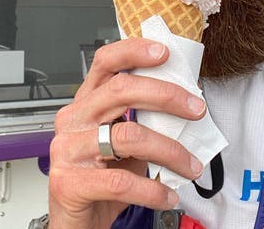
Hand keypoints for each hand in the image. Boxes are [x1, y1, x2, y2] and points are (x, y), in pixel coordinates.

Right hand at [48, 38, 206, 228]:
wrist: (76, 221)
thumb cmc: (102, 174)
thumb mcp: (122, 140)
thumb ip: (142, 117)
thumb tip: (184, 102)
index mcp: (86, 102)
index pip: (105, 62)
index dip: (133, 52)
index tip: (165, 53)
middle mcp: (73, 119)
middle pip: (120, 90)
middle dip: (166, 96)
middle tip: (196, 109)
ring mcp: (67, 149)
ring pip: (128, 136)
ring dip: (170, 151)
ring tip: (190, 165)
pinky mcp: (69, 182)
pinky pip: (122, 181)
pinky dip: (153, 189)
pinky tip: (167, 194)